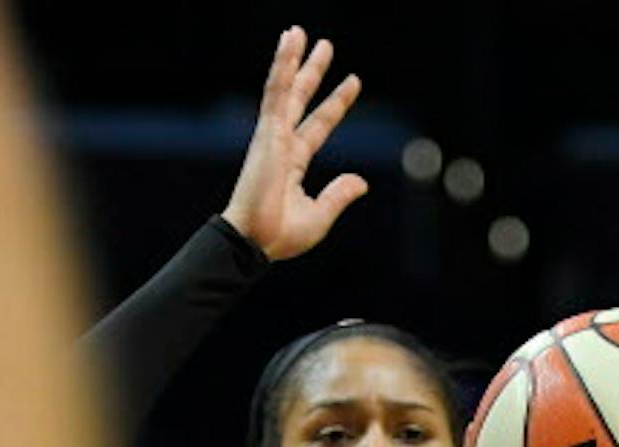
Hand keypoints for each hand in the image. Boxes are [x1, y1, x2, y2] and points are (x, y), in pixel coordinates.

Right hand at [221, 27, 367, 260]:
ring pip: (284, 89)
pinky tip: (288, 43)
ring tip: (300, 32)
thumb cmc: (281, 236)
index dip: (335, 104)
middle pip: (300, 99)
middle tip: (325, 45)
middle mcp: (281, 145)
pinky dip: (282, 67)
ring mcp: (272, 137)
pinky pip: (276, 93)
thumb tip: (361, 181)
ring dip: (293, 59)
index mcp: (293, 162)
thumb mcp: (321, 214)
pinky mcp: (267, 134)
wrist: (256, 242)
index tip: (353, 82)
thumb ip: (339, 194)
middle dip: (313, 72)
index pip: (318, 125)